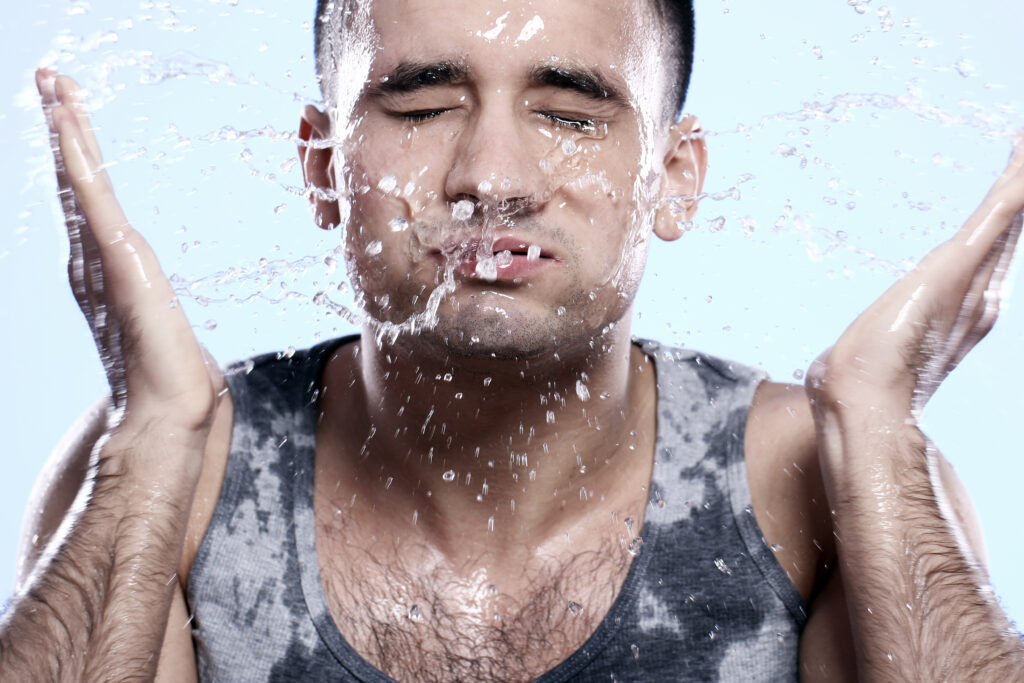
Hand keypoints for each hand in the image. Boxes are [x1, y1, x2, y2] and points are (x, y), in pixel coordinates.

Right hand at [37, 69, 221, 444]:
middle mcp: (94, 259)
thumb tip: (162, 325)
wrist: (173, 408)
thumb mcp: (162, 330)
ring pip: (80, 180)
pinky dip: (77, 158)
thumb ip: (152, 313)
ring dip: (67, 129)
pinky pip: (92, 198)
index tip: (66, 119)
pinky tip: (66, 123)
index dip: (76, 160)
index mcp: (106, 271)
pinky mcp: (118, 260)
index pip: (89, 204)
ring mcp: (102, 258)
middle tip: (51, 79)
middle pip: (76, 182)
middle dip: (63, 128)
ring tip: (54, 84)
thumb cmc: (172, 378)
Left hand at [807, 139, 1023, 421]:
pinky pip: (996, 216)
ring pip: (1011, 215)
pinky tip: (1021, 161)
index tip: (1016, 182)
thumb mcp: (879, 347)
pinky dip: (1014, 188)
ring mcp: (973, 280)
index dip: (1010, 215)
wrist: (864, 396)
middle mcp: (980, 294)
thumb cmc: (864, 380)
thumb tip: (853, 355)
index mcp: (965, 309)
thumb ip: (882, 340)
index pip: (994, 250)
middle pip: (1011, 227)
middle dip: (1023, 188)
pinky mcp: (957, 267)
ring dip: (1022, 178)